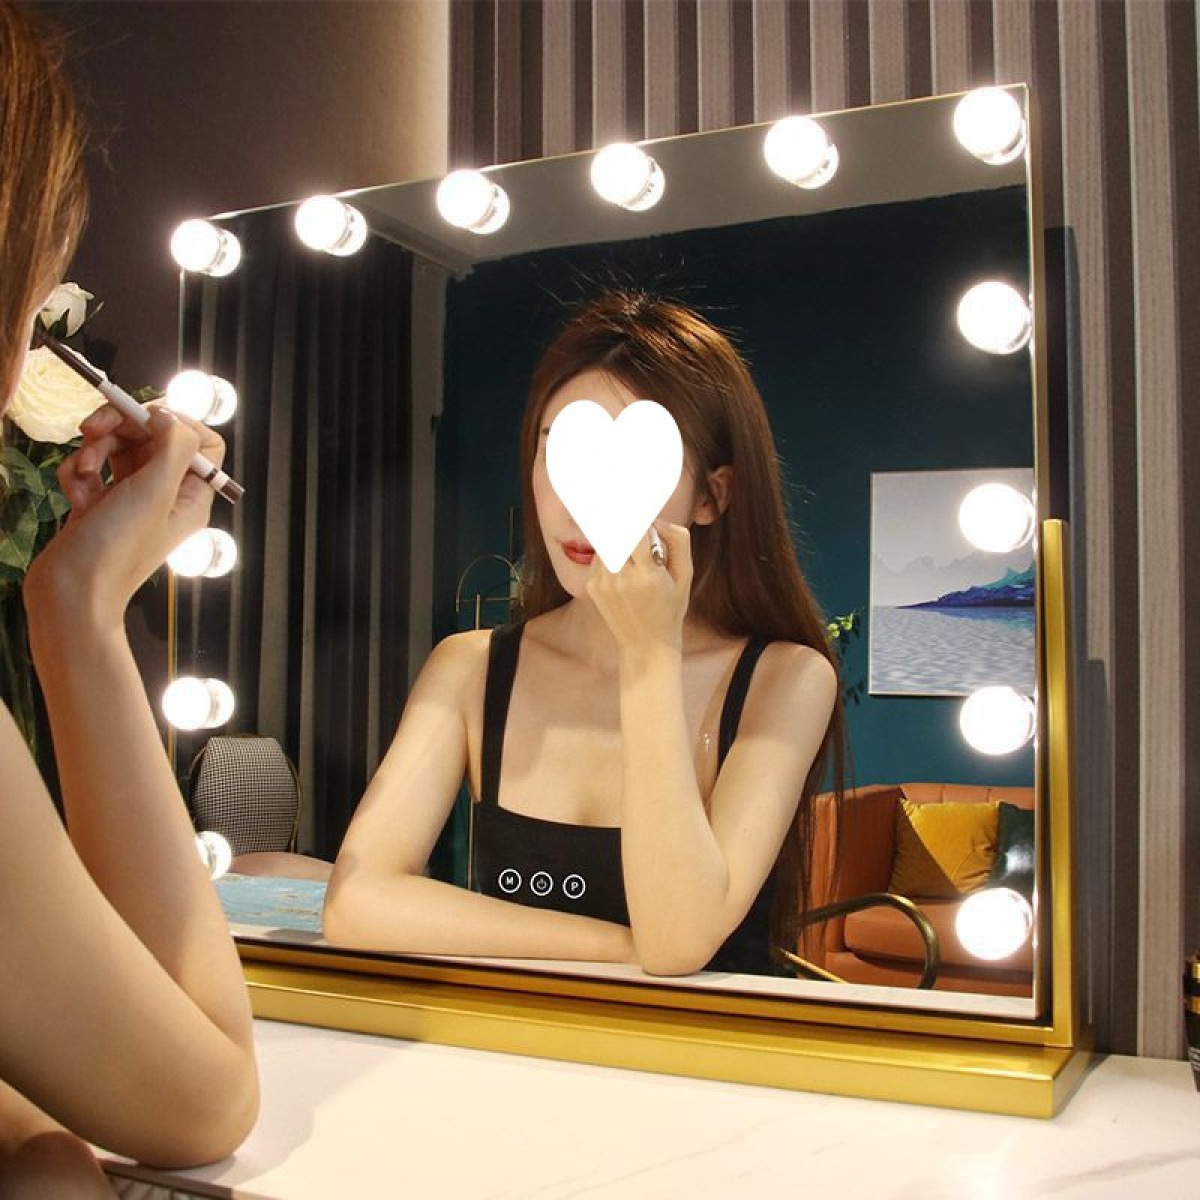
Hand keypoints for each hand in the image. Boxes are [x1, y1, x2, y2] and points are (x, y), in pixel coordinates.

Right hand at [25, 402, 224, 625]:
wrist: (70, 593)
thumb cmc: (117, 549)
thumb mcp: (156, 491)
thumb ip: (174, 446)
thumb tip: (171, 417)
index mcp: (191, 496)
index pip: (203, 445)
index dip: (177, 423)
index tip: (147, 417)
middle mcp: (166, 497)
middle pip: (153, 439)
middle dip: (120, 429)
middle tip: (92, 429)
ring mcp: (132, 501)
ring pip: (118, 451)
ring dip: (95, 451)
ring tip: (83, 471)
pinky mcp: (100, 506)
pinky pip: (92, 471)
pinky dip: (79, 474)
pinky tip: (75, 494)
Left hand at [585, 522, 691, 665]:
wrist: (646, 644)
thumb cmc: (670, 608)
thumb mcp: (685, 575)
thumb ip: (677, 540)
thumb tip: (656, 520)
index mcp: (649, 575)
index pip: (636, 530)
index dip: (637, 515)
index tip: (638, 507)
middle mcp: (622, 578)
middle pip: (615, 532)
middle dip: (625, 522)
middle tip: (632, 520)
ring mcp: (603, 583)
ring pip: (605, 542)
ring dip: (618, 538)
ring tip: (633, 553)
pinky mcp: (592, 587)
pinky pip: (599, 556)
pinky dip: (609, 553)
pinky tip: (622, 566)